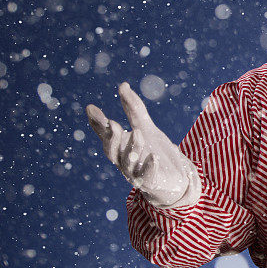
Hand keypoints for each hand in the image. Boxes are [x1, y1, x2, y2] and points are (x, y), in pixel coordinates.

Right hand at [86, 82, 200, 207]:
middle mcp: (124, 162)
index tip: (91, 108)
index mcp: (121, 148)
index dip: (97, 123)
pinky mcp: (152, 182)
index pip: (106, 135)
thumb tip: (123, 85)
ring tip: (138, 134)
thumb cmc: (155, 151)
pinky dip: (149, 167)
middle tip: (112, 124)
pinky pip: (147, 176)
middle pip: (112, 151)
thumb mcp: (146, 128)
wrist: (175, 178)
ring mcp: (136, 174)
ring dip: (132, 148)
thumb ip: (134, 109)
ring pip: (129, 163)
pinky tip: (154, 157)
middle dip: (112, 138)